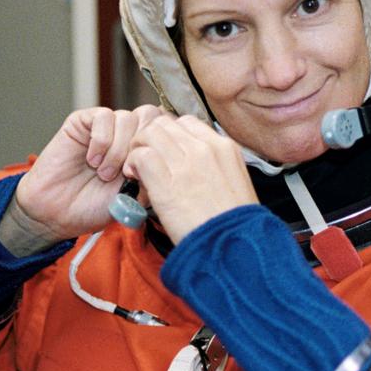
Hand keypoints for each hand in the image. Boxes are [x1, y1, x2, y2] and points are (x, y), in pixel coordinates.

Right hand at [6, 106, 166, 248]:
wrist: (58, 213)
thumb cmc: (94, 206)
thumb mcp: (135, 197)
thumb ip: (153, 178)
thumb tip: (167, 161)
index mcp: (143, 148)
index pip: (167, 127)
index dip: (163, 144)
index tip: (151, 171)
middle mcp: (126, 133)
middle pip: (151, 116)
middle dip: (143, 146)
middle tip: (128, 172)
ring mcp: (105, 127)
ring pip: (128, 117)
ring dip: (119, 149)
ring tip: (105, 174)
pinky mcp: (82, 122)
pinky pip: (103, 116)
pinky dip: (102, 140)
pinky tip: (93, 161)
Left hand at [124, 116, 257, 244]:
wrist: (231, 247)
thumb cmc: (234, 225)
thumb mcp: (237, 185)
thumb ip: (217, 168)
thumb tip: (194, 167)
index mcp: (226, 148)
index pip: (188, 123)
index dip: (171, 136)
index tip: (166, 154)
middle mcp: (205, 148)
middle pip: (166, 124)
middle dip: (151, 139)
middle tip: (147, 161)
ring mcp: (186, 163)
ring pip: (150, 134)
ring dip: (138, 149)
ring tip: (137, 170)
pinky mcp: (166, 181)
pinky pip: (141, 155)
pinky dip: (132, 163)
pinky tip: (135, 178)